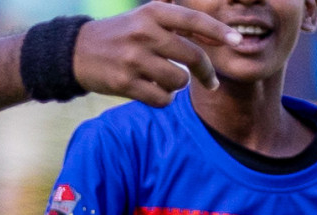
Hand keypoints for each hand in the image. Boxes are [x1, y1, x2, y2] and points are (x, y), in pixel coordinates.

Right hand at [73, 3, 243, 106]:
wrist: (77, 51)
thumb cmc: (123, 36)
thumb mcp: (145, 19)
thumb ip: (178, 25)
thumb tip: (220, 34)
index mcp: (152, 13)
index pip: (193, 20)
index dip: (219, 31)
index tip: (239, 42)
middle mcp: (143, 32)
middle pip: (193, 57)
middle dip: (206, 72)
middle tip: (210, 82)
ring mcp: (133, 58)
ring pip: (179, 81)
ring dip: (178, 86)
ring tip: (164, 80)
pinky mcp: (125, 82)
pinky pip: (163, 99)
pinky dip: (163, 98)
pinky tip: (152, 90)